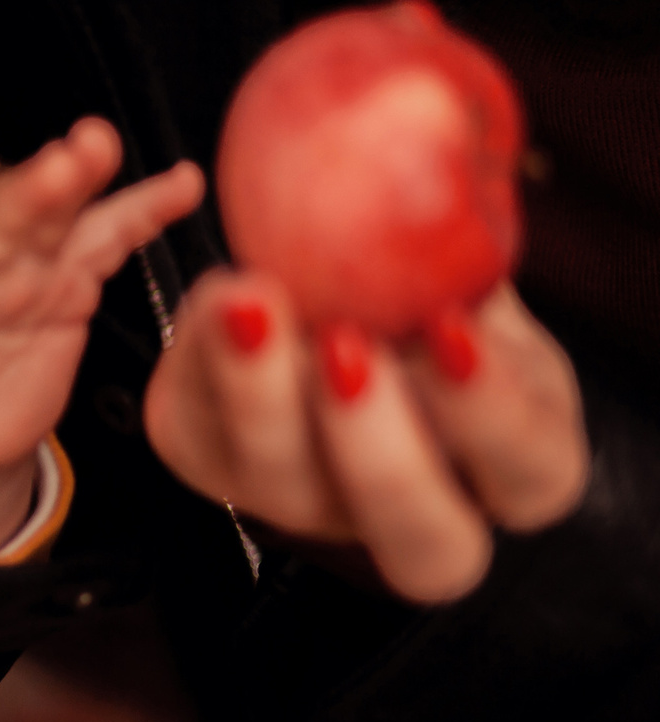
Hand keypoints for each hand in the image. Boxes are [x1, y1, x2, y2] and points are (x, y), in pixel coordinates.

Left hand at [0, 119, 203, 556]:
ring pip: (54, 216)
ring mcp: (22, 270)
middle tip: (73, 150)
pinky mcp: (68, 285)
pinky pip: (108, 240)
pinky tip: (183, 182)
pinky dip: (143, 212)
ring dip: (84, 182)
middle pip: (1, 217)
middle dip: (34, 186)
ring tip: (104, 144)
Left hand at [143, 270, 586, 602]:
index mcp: (514, 473)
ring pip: (277, 484)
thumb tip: (457, 189)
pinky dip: (198, 357)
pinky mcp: (211, 464)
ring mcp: (304, 504)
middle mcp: (409, 518)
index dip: (488, 409)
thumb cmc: (438, 313)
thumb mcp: (485, 294)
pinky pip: (195, 429)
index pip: (525, 465)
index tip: (450, 328)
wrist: (345, 320)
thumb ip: (478, 273)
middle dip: (371, 441)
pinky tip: (217, 296)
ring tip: (251, 304)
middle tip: (344, 346)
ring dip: (259, 391)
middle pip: (409, 531)